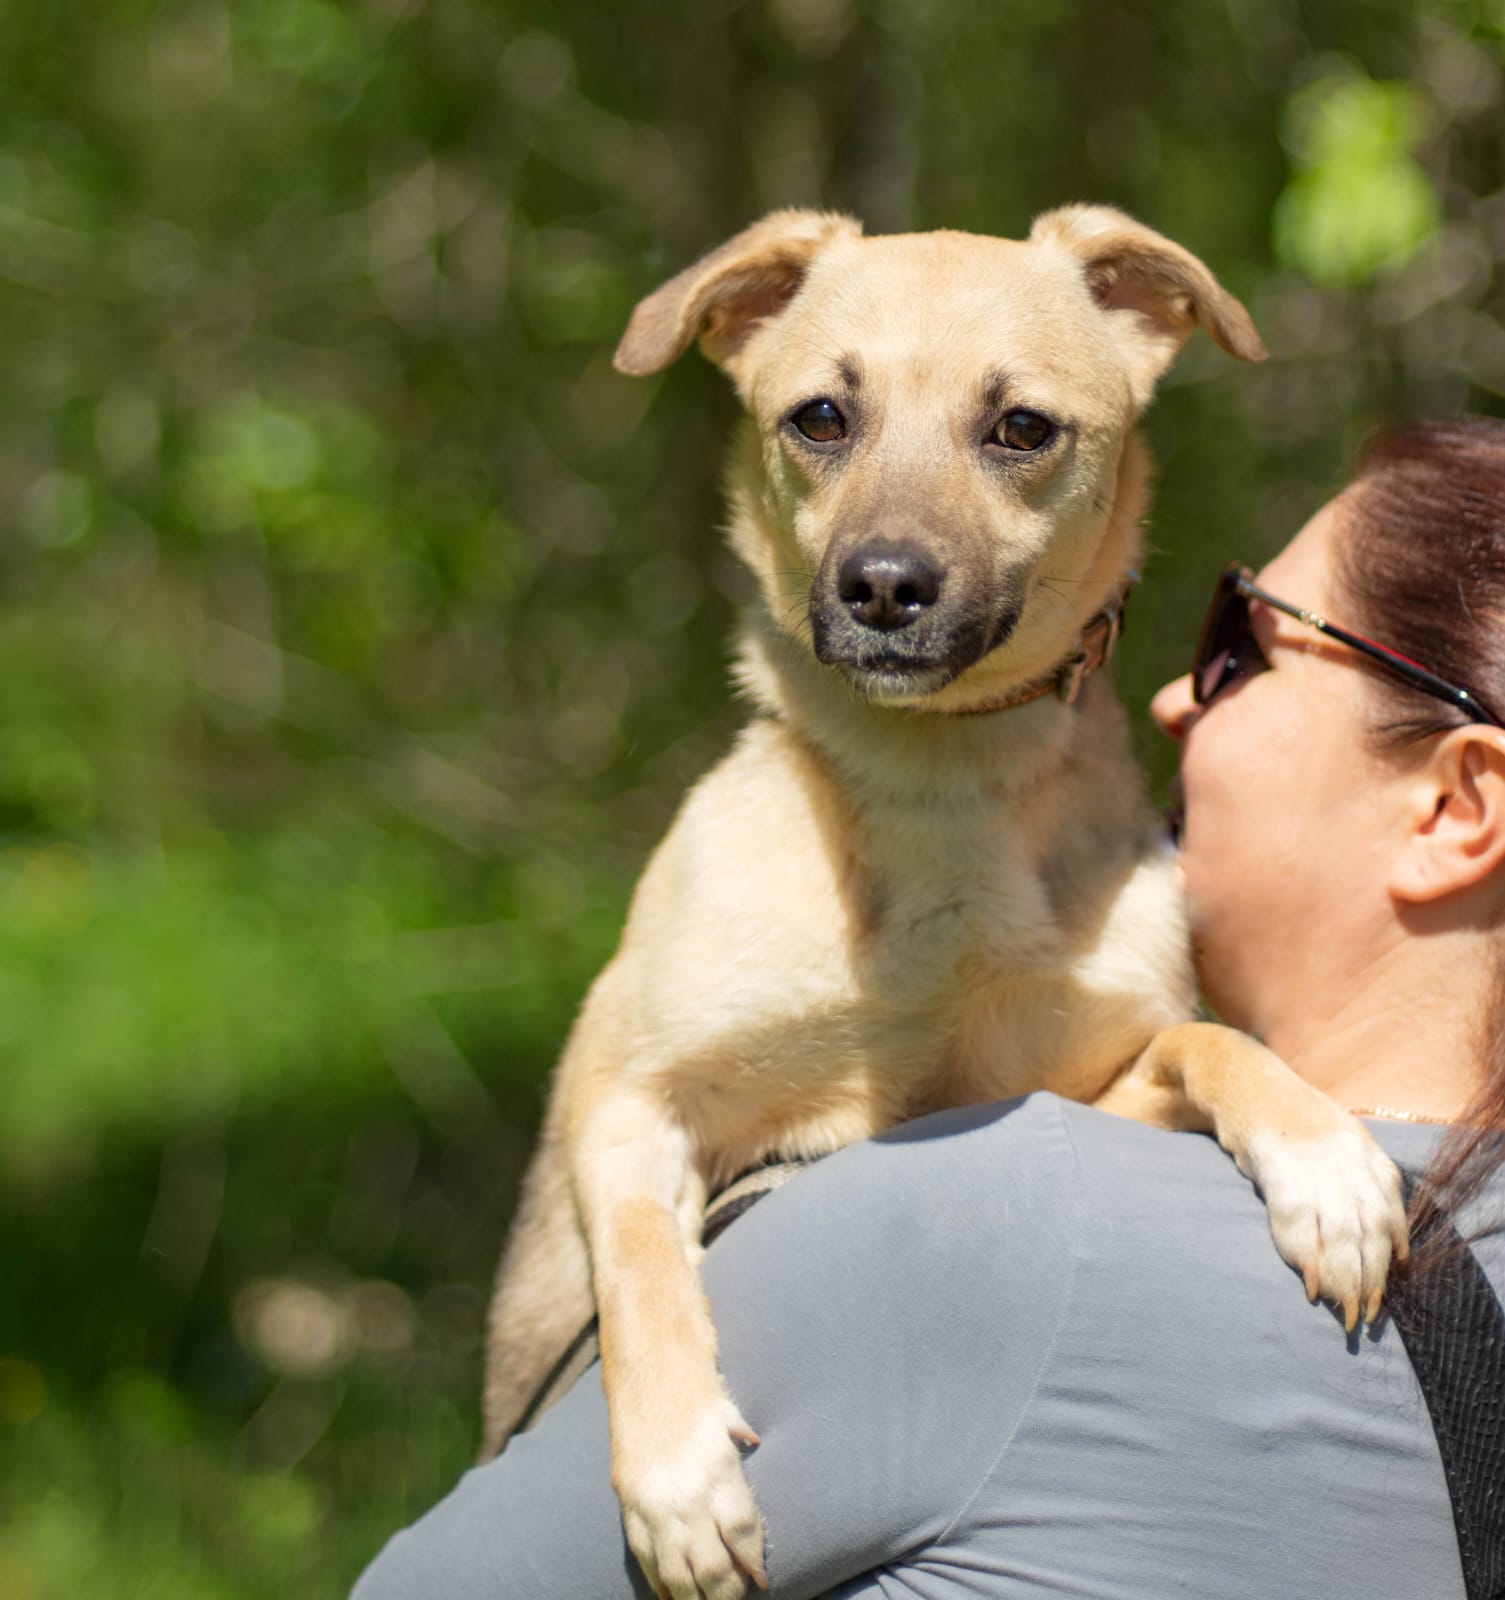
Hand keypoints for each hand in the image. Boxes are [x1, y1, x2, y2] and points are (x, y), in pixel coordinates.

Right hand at [614, 1391, 767, 1599]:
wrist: (645, 1367)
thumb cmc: (694, 1389)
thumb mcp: (729, 1416)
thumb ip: (742, 1449)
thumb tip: (755, 1468)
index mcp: (718, 1470)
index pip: (743, 1534)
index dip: (753, 1564)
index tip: (761, 1581)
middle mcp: (687, 1494)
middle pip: (712, 1566)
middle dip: (727, 1593)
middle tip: (736, 1599)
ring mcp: (653, 1503)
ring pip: (677, 1572)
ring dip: (694, 1598)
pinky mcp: (628, 1502)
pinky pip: (644, 1555)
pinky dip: (658, 1580)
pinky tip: (670, 1594)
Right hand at [1242, 1112, 1408, 1329]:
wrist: (1236, 1077)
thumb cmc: (1280, 1120)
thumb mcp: (1331, 1141)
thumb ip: (1355, 1180)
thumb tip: (1379, 1238)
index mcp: (1363, 1147)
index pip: (1390, 1209)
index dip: (1393, 1253)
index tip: (1389, 1287)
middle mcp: (1346, 1151)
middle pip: (1370, 1227)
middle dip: (1370, 1278)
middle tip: (1364, 1317)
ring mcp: (1313, 1156)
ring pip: (1342, 1229)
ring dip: (1344, 1279)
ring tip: (1341, 1312)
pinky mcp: (1277, 1160)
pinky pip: (1299, 1216)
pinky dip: (1307, 1255)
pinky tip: (1310, 1283)